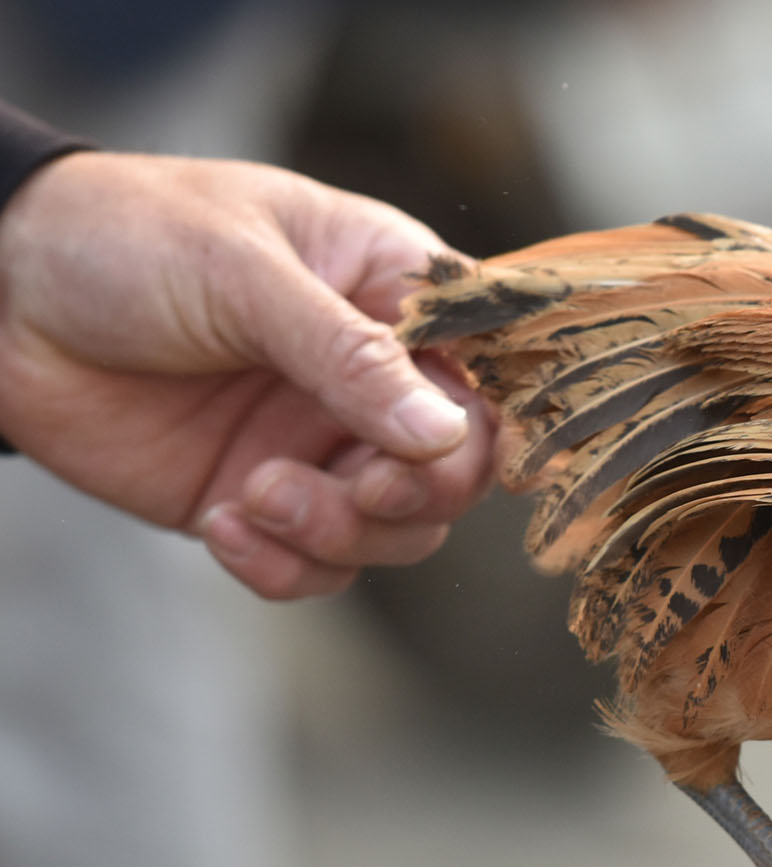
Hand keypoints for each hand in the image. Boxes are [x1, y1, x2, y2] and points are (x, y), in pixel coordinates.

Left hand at [0, 150, 493, 598]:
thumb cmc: (126, 236)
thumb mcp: (242, 273)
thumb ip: (347, 355)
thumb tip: (445, 435)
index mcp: (393, 296)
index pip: (488, 374)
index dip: (483, 425)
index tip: (440, 448)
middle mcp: (374, 380)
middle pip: (457, 473)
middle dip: (413, 495)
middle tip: (357, 488)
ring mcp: (319, 445)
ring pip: (396, 533)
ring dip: (340, 535)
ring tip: (259, 497)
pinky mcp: (262, 501)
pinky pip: (315, 567)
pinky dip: (285, 566)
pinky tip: (226, 523)